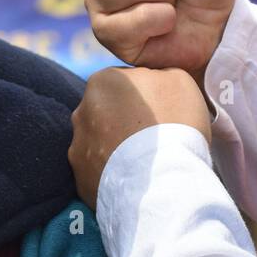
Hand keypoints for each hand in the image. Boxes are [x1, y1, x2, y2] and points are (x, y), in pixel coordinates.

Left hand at [69, 67, 210, 208]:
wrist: (163, 183)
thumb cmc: (174, 125)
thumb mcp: (178, 80)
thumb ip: (159, 74)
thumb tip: (152, 80)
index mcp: (102, 81)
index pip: (126, 84)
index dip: (147, 99)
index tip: (162, 114)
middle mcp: (81, 112)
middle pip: (109, 112)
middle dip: (127, 122)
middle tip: (155, 139)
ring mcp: (78, 147)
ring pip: (102, 143)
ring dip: (119, 149)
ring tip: (147, 163)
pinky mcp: (81, 179)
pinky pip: (100, 171)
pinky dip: (114, 174)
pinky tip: (136, 180)